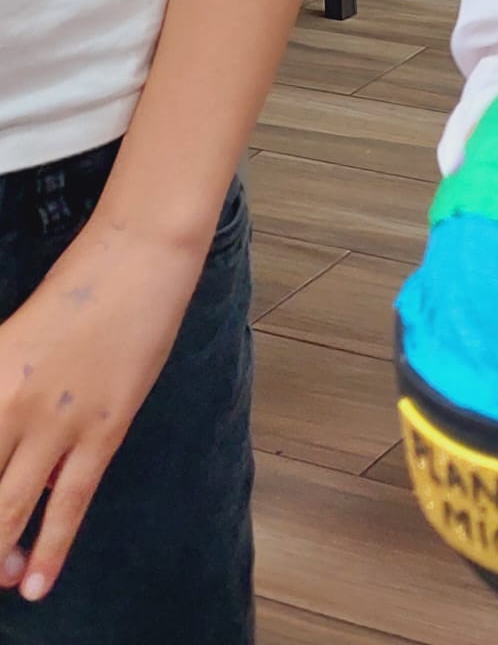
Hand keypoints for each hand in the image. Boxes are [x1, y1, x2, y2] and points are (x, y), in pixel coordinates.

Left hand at [0, 218, 206, 600]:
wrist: (139, 257)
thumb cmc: (77, 289)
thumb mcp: (14, 343)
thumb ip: (4, 402)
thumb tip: (11, 464)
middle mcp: (8, 404)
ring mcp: (56, 420)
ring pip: (7, 510)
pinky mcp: (103, 427)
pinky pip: (69, 502)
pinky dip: (50, 548)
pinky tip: (35, 584)